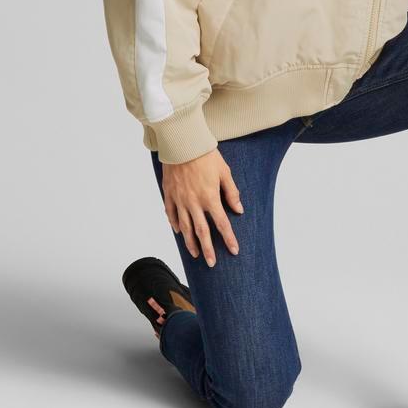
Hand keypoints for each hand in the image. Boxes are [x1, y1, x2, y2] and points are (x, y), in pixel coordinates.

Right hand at [161, 147, 243, 265]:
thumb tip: (239, 210)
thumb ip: (231, 192)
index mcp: (210, 197)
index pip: (222, 224)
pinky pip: (172, 214)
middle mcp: (194, 203)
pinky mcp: (169, 194)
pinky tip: (179, 232)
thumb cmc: (206, 155)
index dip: (228, 238)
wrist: (182, 144)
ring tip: (196, 254)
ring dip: (191, 243)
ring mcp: (180, 200)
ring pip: (185, 228)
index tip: (234, 250)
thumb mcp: (225, 172)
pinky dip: (176, 225)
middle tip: (211, 264)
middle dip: (208, 249)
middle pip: (202, 232)